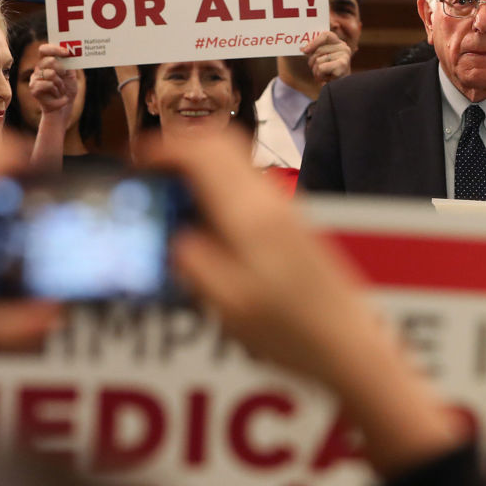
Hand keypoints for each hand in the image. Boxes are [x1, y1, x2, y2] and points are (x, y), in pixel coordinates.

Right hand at [29, 43, 79, 119]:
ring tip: (61, 89)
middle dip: (62, 69)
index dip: (54, 48)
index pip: (44, 50)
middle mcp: (38, 69)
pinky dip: (57, 90)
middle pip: (49, 60)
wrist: (64, 106)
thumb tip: (70, 52)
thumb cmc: (67, 89)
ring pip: (50, 73)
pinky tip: (57, 95)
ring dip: (61, 83)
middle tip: (64, 77)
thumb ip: (69, 63)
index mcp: (46, 62)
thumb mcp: (71, 74)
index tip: (66, 52)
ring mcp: (35, 78)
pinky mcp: (34, 88)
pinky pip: (48, 84)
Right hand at [143, 127, 462, 474]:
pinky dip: (219, 188)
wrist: (349, 342)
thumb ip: (193, 262)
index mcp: (250, 215)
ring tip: (171, 200)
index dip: (164, 148)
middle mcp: (270, 201)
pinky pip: (248, 186)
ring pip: (236, 162)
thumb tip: (172, 235)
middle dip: (182, 148)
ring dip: (200, 167)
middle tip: (150, 172)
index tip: (136, 159)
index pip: (203, 152)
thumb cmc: (292, 331)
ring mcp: (285, 209)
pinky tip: (206, 223)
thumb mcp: (227, 304)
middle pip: (223, 143)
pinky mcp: (292, 224)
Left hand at [302, 31, 351, 84]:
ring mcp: (344, 56)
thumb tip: (302, 49)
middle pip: (319, 51)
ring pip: (318, 61)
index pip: (326, 35)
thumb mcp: (323, 60)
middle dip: (313, 63)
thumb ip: (315, 52)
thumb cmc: (330, 75)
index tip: (304, 51)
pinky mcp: (342, 65)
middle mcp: (344, 48)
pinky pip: (321, 68)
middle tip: (319, 72)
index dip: (314, 42)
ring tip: (326, 76)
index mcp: (340, 43)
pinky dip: (320, 76)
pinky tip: (328, 80)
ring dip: (317, 72)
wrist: (341, 91)